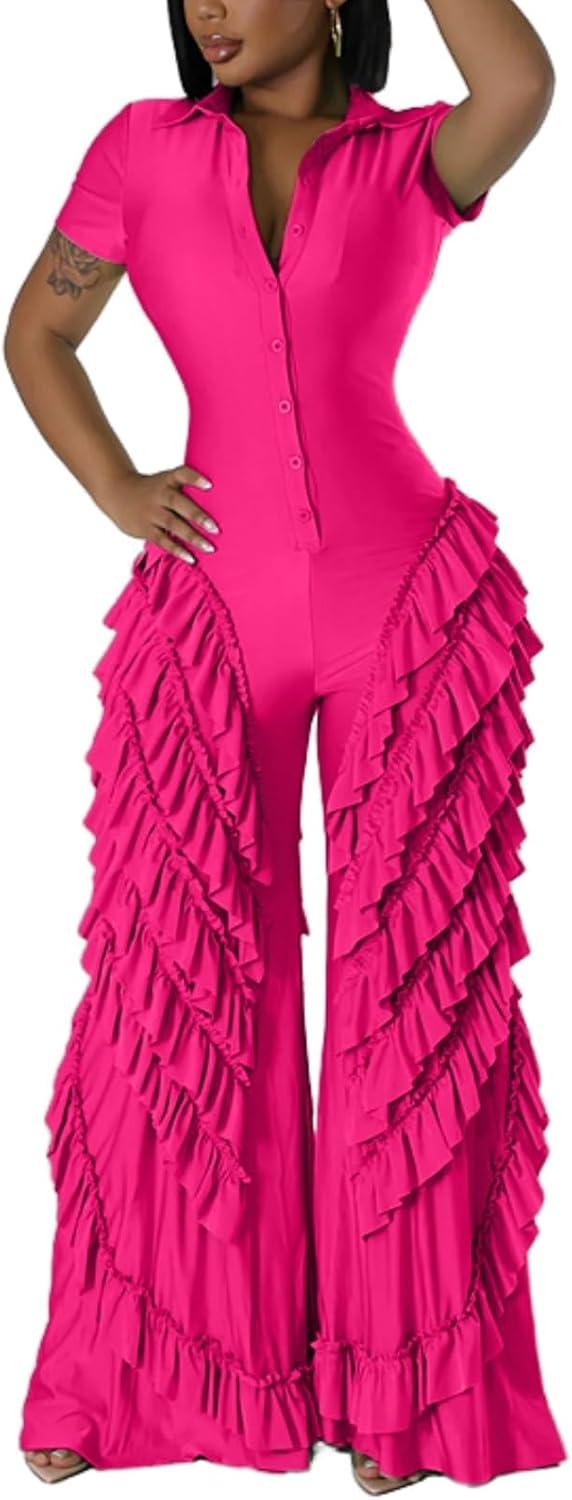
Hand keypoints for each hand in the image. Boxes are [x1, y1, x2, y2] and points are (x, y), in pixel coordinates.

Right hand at [101, 464, 218, 563]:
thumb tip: (219, 502)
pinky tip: (191, 558)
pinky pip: (163, 540)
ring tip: (209, 547)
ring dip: (192, 537)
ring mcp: (151, 512)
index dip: (194, 478)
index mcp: (167, 480)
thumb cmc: (153, 490)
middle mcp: (159, 495)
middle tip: (216, 528)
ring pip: (173, 525)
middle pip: (178, 503)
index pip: (181, 474)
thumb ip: (186, 488)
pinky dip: (177, 550)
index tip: (210, 485)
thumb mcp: (165, 481)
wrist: (118, 494)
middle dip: (197, 515)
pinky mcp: (146, 529)